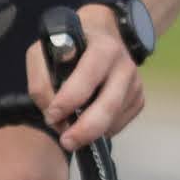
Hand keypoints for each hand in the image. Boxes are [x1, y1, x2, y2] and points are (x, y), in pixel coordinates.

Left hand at [32, 3, 146, 151]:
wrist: (101, 37)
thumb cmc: (67, 48)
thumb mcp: (44, 52)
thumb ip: (40, 80)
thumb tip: (50, 110)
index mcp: (103, 48)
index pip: (88, 75)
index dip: (69, 98)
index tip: (52, 115)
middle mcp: (124, 65)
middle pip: (109, 105)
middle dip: (85, 129)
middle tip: (66, 141)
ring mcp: (135, 84)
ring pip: (113, 119)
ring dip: (90, 132)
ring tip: (71, 134)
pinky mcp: (138, 99)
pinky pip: (119, 124)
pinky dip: (102, 130)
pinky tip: (88, 123)